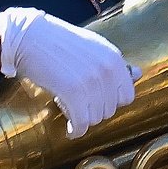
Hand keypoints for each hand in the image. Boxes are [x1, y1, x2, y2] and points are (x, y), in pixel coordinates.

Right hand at [0, 8, 138, 138]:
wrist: (28, 37)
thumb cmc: (58, 42)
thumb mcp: (92, 48)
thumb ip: (114, 64)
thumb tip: (139, 74)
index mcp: (114, 58)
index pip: (127, 96)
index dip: (109, 101)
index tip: (93, 99)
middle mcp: (107, 69)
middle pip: (110, 110)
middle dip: (94, 110)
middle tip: (76, 101)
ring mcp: (91, 81)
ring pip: (97, 118)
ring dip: (83, 119)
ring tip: (69, 107)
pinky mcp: (73, 92)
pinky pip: (82, 123)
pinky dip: (76, 131)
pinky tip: (70, 130)